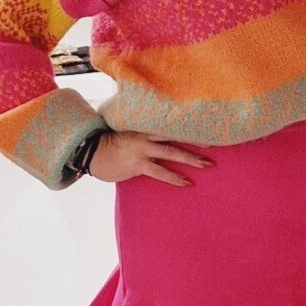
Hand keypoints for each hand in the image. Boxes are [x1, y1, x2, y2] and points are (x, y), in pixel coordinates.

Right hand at [87, 131, 212, 186]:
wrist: (90, 152)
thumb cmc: (110, 143)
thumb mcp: (127, 129)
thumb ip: (142, 128)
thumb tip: (157, 129)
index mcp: (144, 124)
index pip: (170, 122)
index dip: (188, 124)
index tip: (205, 125)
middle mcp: (145, 134)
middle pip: (176, 134)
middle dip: (196, 139)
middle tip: (215, 143)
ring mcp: (142, 149)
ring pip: (171, 153)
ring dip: (191, 159)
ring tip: (207, 164)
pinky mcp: (138, 164)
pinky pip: (160, 172)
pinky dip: (174, 177)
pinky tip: (187, 183)